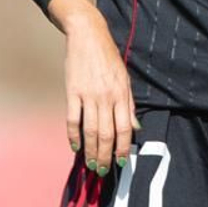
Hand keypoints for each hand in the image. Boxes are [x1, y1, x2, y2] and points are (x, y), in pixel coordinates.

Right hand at [60, 8, 136, 174]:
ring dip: (91, 151)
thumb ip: (129, 105)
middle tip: (104, 171)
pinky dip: (73, 136)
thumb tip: (135, 128)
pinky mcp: (72, 92)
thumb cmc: (108, 58)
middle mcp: (106, 97)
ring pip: (91, 131)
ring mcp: (88, 95)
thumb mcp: (125, 79)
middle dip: (106, 156)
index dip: (123, 149)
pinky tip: (75, 147)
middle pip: (107, 134)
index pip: (125, 129)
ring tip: (91, 165)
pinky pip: (73, 119)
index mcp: (122, 94)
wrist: (88, 35)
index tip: (121, 162)